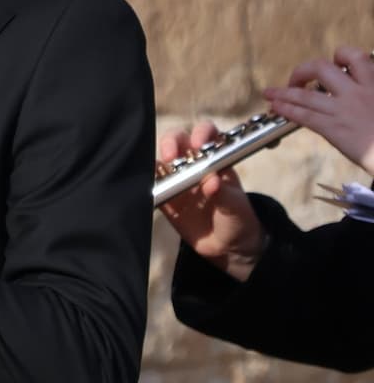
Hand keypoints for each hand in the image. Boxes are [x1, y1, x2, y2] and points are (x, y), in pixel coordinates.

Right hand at [156, 121, 265, 281]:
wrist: (228, 249)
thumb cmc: (237, 219)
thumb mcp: (237, 207)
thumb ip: (224, 194)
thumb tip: (210, 181)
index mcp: (215, 160)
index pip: (206, 134)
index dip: (201, 133)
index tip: (198, 145)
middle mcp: (193, 163)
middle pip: (177, 140)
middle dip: (171, 143)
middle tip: (170, 157)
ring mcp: (176, 179)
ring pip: (159, 159)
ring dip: (156, 161)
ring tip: (157, 174)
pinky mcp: (164, 197)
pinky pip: (151, 184)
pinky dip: (145, 182)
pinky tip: (145, 186)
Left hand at [265, 46, 373, 173]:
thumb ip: (370, 91)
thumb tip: (361, 88)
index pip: (355, 57)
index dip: (341, 55)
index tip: (336, 63)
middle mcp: (357, 93)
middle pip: (321, 68)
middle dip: (303, 71)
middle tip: (298, 79)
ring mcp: (343, 110)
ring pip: (305, 95)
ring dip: (283, 93)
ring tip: (270, 93)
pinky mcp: (335, 129)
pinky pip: (305, 116)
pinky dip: (287, 110)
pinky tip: (277, 108)